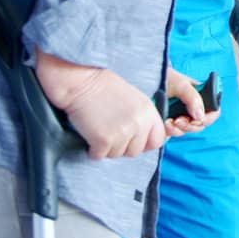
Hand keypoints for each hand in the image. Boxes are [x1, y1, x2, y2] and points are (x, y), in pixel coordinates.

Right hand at [35, 51, 165, 159]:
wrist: (81, 82)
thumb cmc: (104, 88)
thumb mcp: (134, 99)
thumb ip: (142, 118)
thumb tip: (142, 140)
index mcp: (149, 112)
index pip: (157, 140)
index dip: (144, 143)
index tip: (133, 141)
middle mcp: (139, 124)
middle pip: (135, 151)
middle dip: (122, 146)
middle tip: (109, 131)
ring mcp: (123, 133)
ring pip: (116, 155)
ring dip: (106, 147)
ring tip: (99, 128)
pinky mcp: (104, 140)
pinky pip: (99, 155)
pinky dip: (92, 149)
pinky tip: (89, 133)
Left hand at [163, 67, 220, 137]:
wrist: (148, 81)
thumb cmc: (166, 78)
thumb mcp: (181, 84)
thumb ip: (193, 98)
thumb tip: (200, 116)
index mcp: (201, 97)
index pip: (213, 111)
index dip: (209, 118)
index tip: (199, 119)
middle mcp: (194, 108)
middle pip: (201, 124)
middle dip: (190, 125)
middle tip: (179, 120)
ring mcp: (183, 116)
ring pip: (188, 130)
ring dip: (180, 128)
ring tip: (169, 121)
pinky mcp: (172, 123)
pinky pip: (176, 132)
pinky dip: (171, 130)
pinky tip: (164, 123)